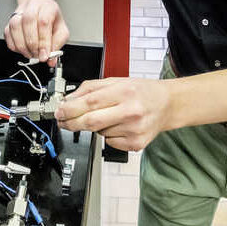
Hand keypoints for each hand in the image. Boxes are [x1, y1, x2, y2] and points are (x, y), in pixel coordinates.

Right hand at [4, 0, 69, 65]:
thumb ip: (57, 45)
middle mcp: (32, 6)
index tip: (44, 55)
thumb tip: (51, 60)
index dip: (43, 41)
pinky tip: (22, 50)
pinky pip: (7, 32)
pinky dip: (14, 45)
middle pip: (28, 21)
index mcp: (48, 7)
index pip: (44, 22)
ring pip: (15, 26)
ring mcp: (19, 11)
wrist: (41, 11)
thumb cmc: (51, 21)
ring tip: (30, 54)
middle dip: (32, 43)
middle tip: (37, 55)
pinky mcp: (10, 20)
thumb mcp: (61, 32)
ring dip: (22, 45)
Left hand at [55, 77, 170, 150]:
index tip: (59, 112)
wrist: (167, 104)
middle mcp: (130, 111)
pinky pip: (109, 142)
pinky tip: (117, 125)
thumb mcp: (115, 81)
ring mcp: (134, 130)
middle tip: (63, 121)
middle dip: (71, 123)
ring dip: (94, 126)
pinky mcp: (137, 144)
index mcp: (124, 92)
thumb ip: (89, 89)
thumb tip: (68, 100)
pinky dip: (106, 135)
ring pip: (99, 132)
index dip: (70, 109)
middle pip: (91, 121)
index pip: (90, 102)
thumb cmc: (140, 91)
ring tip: (107, 115)